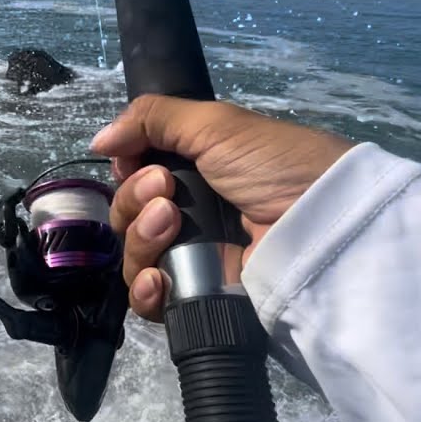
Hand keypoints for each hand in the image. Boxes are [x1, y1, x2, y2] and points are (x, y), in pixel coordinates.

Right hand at [91, 94, 353, 320]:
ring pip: (133, 258)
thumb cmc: (275, 165)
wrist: (322, 226)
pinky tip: (159, 280)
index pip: (134, 182)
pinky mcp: (199, 299)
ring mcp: (192, 260)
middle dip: (135, 201)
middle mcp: (189, 217)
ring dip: (141, 238)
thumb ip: (152, 119)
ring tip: (172, 225)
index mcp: (193, 175)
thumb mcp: (216, 124)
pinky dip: (146, 291)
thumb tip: (98, 139)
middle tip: (166, 193)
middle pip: (126, 218)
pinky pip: (150, 302)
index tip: (137, 164)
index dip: (127, 175)